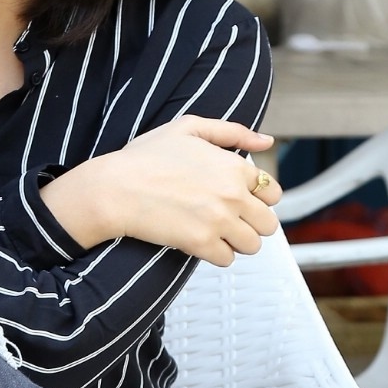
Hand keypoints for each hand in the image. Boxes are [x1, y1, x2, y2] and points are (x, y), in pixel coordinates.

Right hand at [38, 119, 281, 263]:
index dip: (259, 199)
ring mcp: (219, 221)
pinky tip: (201, 242)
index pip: (272, 193)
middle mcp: (233, 195)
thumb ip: (233, 132)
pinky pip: (227, 259)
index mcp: (235, 167)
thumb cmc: (145, 158)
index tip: (242, 201)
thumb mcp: (190, 127)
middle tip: (230, 221)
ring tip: (217, 233)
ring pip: (252, 245)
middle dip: (252, 224)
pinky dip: (217, 254)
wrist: (115, 189)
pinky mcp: (202, 244)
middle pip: (268, 224)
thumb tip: (267, 142)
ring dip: (237, 242)